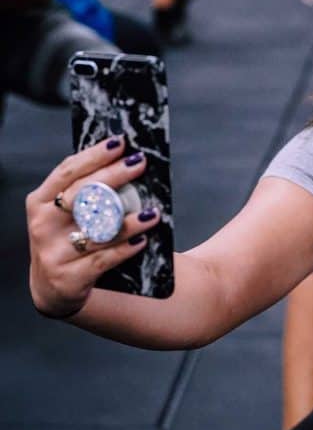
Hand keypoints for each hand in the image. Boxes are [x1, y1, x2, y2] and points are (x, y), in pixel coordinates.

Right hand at [26, 137, 160, 318]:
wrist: (54, 286)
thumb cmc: (68, 239)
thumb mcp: (66, 213)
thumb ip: (87, 191)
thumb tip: (126, 160)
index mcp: (41, 201)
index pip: (67, 172)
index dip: (94, 155)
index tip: (120, 142)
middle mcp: (43, 225)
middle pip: (82, 195)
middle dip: (113, 176)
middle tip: (139, 163)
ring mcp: (53, 253)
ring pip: (96, 231)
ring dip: (129, 221)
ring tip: (153, 212)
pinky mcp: (68, 277)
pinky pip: (103, 259)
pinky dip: (125, 249)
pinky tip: (143, 239)